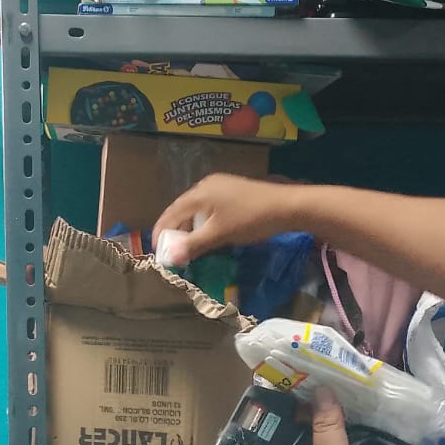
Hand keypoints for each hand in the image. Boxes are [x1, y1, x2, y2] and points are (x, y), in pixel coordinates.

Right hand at [151, 174, 306, 265]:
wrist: (287, 207)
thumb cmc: (250, 219)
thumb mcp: (220, 234)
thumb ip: (193, 245)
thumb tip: (169, 258)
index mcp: (199, 193)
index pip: (171, 212)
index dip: (161, 232)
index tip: (157, 252)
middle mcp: (206, 186)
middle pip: (182, 210)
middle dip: (175, 231)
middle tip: (172, 252)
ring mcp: (221, 187)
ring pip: (197, 210)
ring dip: (190, 229)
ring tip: (188, 247)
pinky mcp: (232, 193)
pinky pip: (209, 209)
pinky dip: (204, 223)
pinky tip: (208, 235)